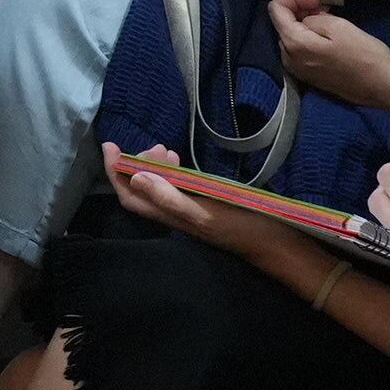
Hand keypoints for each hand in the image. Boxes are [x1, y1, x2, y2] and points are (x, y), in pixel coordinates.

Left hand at [104, 143, 320, 271]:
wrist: (278, 243)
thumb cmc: (242, 226)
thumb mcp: (205, 213)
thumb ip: (170, 198)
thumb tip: (135, 177)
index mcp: (169, 217)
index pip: (129, 195)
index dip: (115, 171)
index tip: (110, 145)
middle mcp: (174, 215)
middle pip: (141, 188)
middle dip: (137, 163)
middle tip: (156, 146)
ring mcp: (189, 210)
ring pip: (158, 185)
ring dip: (154, 165)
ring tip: (166, 150)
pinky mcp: (204, 205)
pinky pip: (176, 186)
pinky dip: (171, 170)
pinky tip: (179, 161)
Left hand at [267, 0, 389, 110]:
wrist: (382, 88)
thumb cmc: (364, 54)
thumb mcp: (339, 26)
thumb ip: (314, 18)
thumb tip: (305, 19)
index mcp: (294, 44)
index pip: (276, 9)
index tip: (316, 1)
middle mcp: (288, 58)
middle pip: (282, 24)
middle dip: (300, 12)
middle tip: (324, 10)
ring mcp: (297, 70)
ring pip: (291, 38)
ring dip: (305, 26)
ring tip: (330, 23)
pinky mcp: (308, 77)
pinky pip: (300, 51)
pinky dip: (309, 40)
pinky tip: (329, 40)